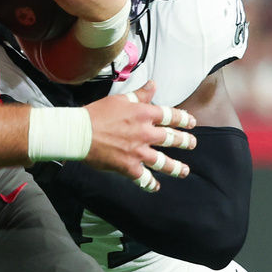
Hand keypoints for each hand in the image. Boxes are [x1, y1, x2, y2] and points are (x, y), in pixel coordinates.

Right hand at [82, 83, 196, 191]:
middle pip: (172, 138)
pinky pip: (145, 178)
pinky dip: (150, 184)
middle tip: (192, 144)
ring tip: (184, 171)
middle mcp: (145, 133)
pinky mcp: (129, 167)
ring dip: (176, 167)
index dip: (184, 119)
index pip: (171, 116)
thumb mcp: (120, 99)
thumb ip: (140, 94)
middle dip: (185, 142)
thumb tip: (153, 84)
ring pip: (164, 162)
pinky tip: (155, 186)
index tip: (191, 122)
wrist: (80, 133)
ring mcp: (139, 152)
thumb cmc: (97, 114)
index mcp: (144, 114)